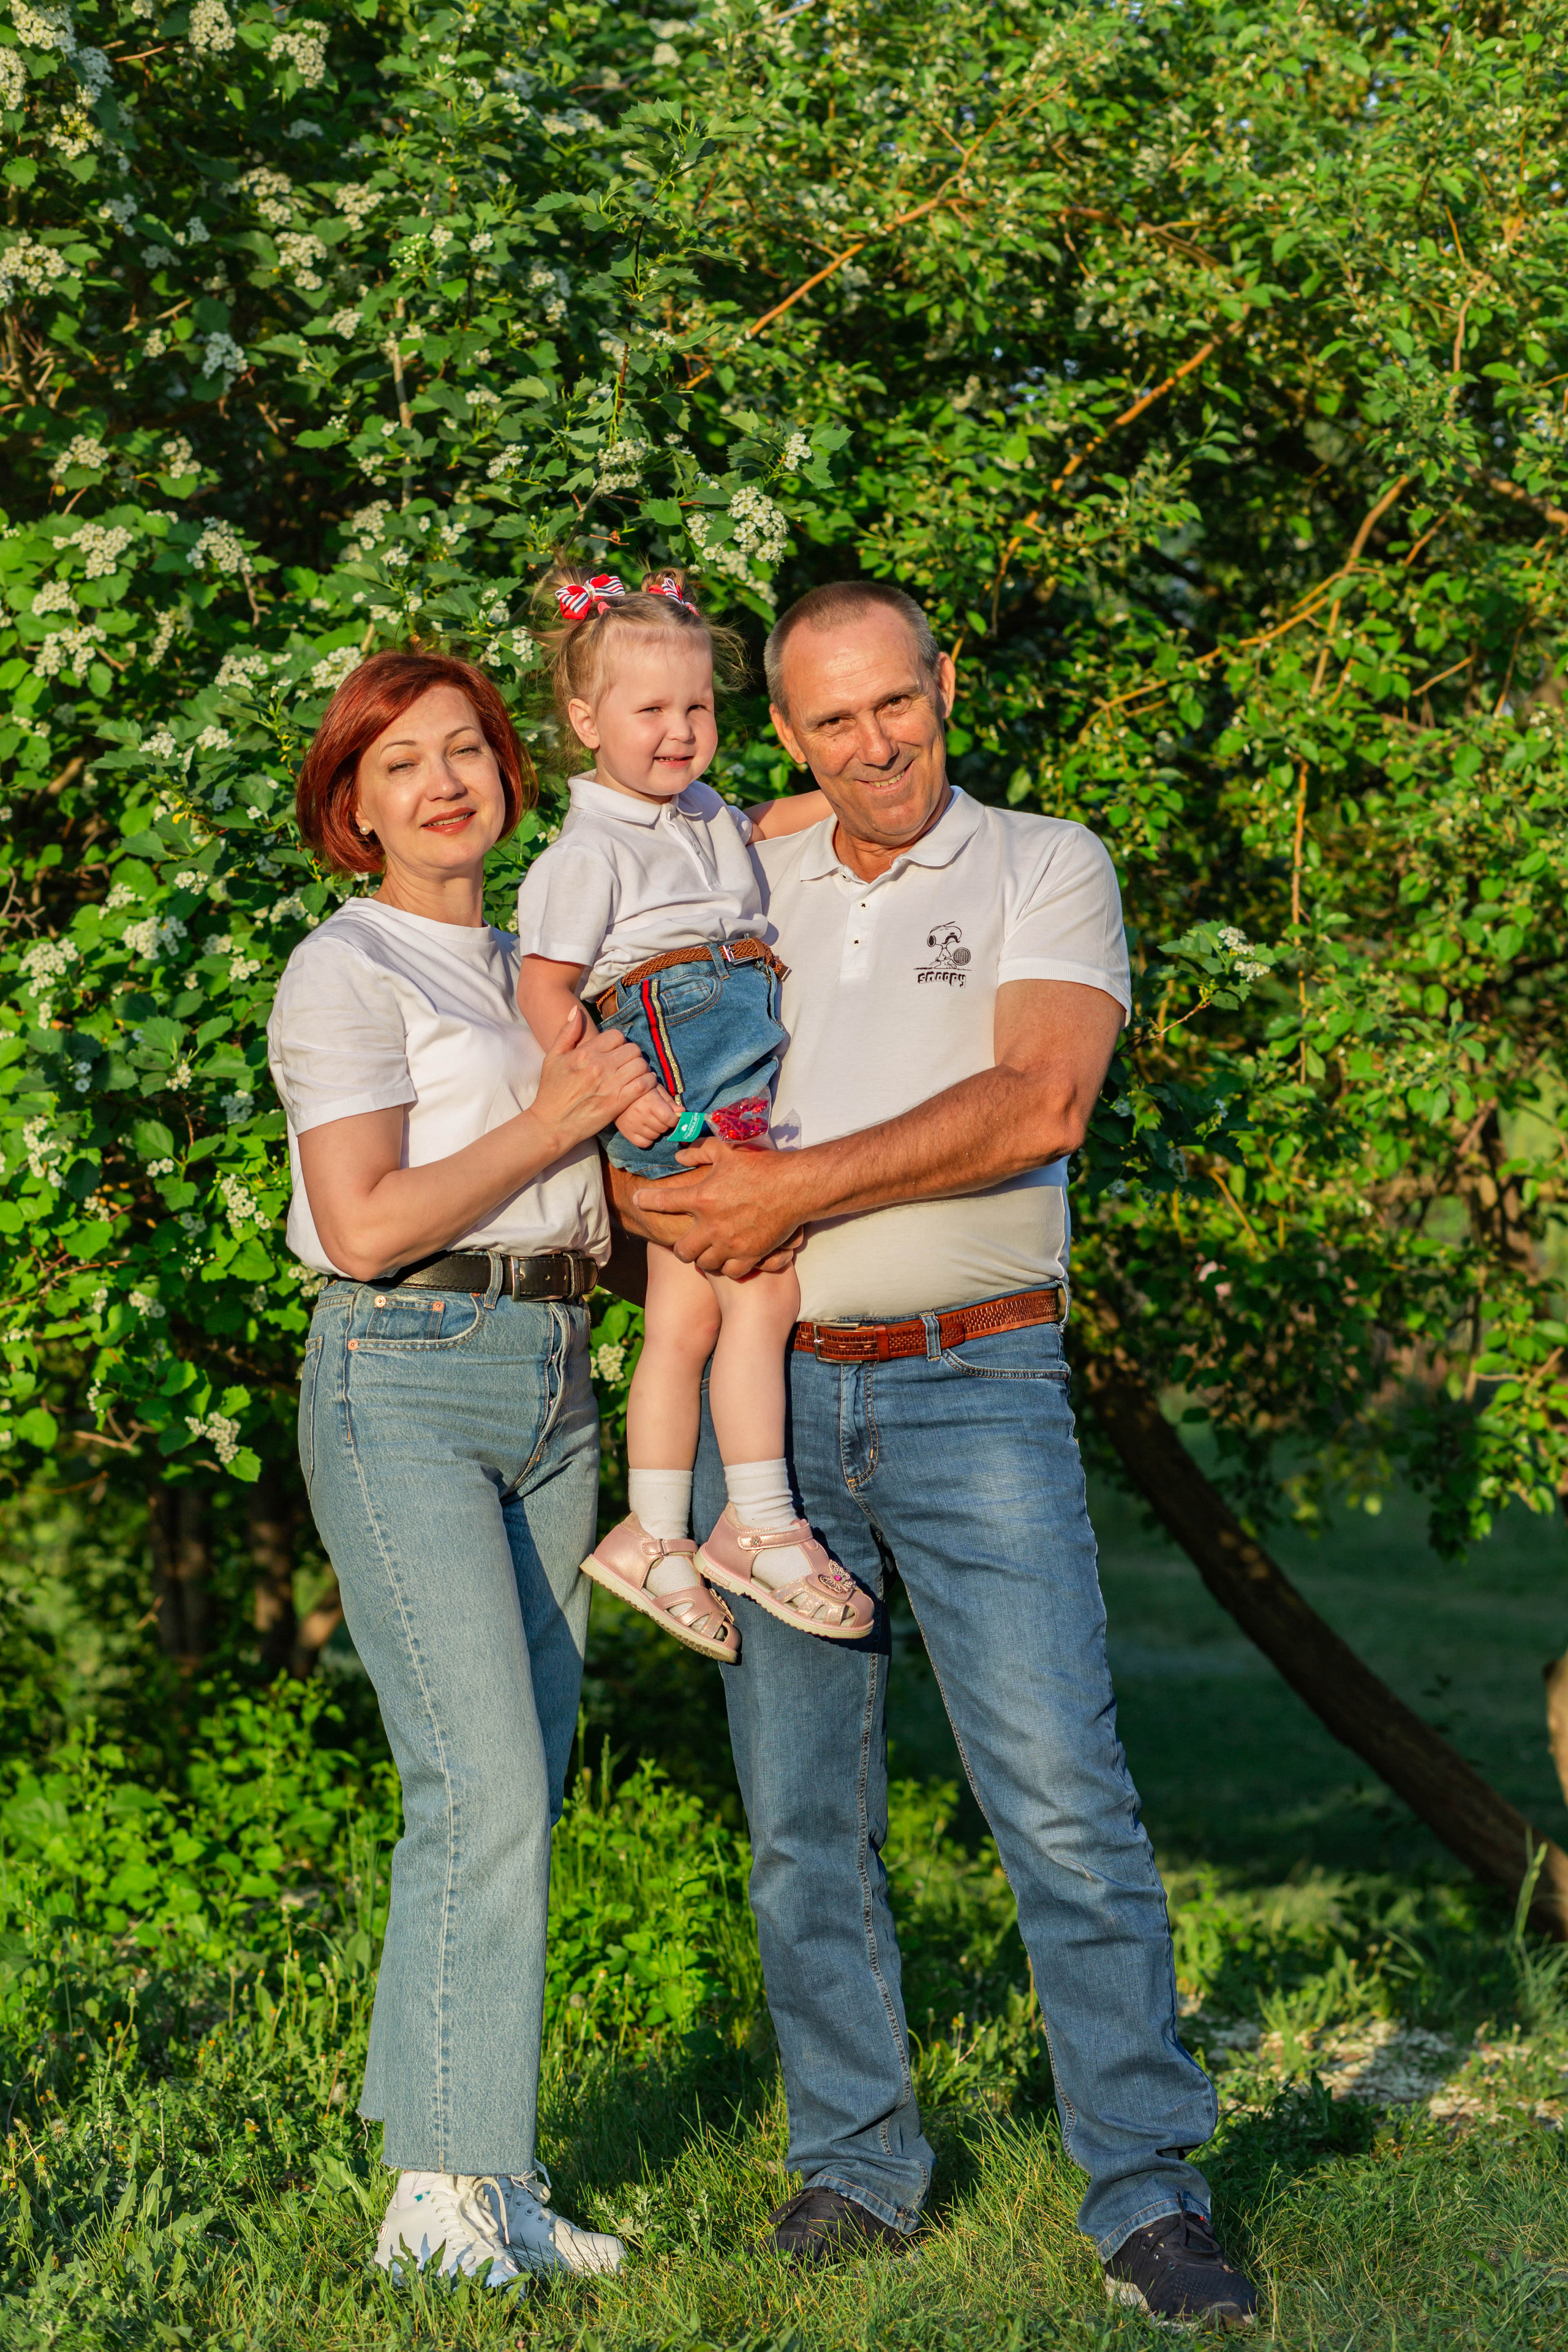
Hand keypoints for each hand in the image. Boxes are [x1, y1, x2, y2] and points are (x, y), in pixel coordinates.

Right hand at [529, 1003, 654, 1154]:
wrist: (552, 1124)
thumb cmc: (551, 1091)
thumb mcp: (552, 1058)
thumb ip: (566, 1033)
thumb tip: (577, 1011)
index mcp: (584, 1053)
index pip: (616, 1036)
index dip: (618, 1042)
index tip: (615, 1051)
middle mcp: (599, 1066)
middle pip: (632, 1049)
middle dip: (632, 1054)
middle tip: (627, 1062)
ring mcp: (610, 1085)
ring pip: (640, 1065)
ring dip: (641, 1067)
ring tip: (635, 1072)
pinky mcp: (618, 1102)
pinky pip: (644, 1084)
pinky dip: (648, 1082)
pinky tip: (642, 1084)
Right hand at [615, 1083, 679, 1149]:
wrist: (618, 1094)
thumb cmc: (642, 1091)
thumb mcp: (656, 1090)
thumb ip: (670, 1102)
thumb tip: (682, 1113)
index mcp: (650, 1102)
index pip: (670, 1119)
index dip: (674, 1118)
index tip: (671, 1115)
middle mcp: (641, 1114)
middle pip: (663, 1128)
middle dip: (665, 1124)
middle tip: (659, 1116)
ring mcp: (633, 1125)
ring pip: (655, 1137)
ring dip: (657, 1131)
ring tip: (650, 1121)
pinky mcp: (626, 1133)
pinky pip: (644, 1143)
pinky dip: (648, 1139)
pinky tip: (645, 1129)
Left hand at [631, 1135, 805, 1275]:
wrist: (795, 1186)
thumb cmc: (762, 1165)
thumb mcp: (727, 1150)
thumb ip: (700, 1152)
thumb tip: (679, 1155)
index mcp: (702, 1197)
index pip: (662, 1202)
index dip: (646, 1201)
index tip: (638, 1201)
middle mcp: (711, 1225)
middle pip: (682, 1250)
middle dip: (681, 1247)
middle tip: (688, 1241)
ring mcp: (730, 1243)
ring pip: (704, 1264)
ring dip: (704, 1258)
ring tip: (710, 1250)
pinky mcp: (750, 1255)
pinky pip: (729, 1272)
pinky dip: (727, 1267)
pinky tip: (730, 1257)